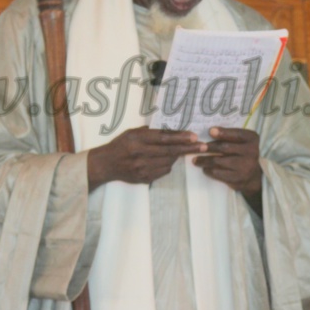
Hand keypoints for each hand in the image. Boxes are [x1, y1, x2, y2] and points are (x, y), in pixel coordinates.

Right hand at [87, 127, 203, 188]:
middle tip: (203, 146)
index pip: (163, 138)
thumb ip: (150, 132)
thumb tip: (171, 131)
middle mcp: (140, 154)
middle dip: (188, 148)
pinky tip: (167, 160)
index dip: (180, 137)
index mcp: (137, 140)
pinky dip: (168, 165)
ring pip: (168, 162)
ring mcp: (142, 168)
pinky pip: (163, 171)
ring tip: (183, 151)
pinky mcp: (144, 178)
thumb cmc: (121, 145)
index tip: (193, 136)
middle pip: (169, 151)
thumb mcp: (132, 133)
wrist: (106, 164)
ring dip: (178, 156)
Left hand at [192, 127, 262, 197]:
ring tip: (196, 160)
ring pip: (219, 161)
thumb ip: (231, 136)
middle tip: (198, 147)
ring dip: (205, 160)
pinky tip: (205, 169)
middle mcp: (252, 152)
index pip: (237, 134)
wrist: (253, 176)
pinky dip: (209, 170)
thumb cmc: (243, 154)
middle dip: (209, 147)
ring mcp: (245, 166)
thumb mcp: (242, 141)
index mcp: (252, 139)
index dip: (223, 133)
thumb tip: (211, 131)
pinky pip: (219, 173)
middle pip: (225, 148)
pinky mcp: (238, 178)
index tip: (210, 131)